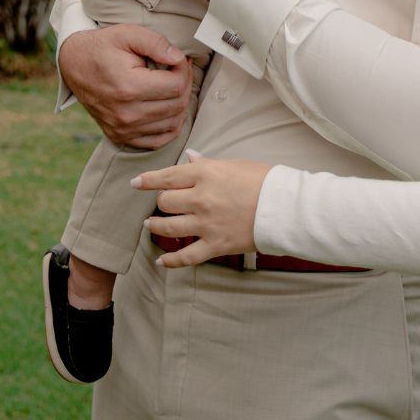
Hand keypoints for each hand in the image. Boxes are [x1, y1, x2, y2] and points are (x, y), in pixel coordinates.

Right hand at [58, 24, 192, 149]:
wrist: (74, 65)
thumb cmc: (103, 47)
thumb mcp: (127, 34)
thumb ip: (155, 43)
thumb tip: (178, 58)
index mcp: (128, 87)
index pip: (176, 86)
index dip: (184, 71)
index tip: (179, 59)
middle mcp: (126, 113)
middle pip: (177, 105)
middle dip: (185, 85)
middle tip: (178, 70)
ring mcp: (122, 128)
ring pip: (172, 123)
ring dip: (179, 104)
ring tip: (172, 85)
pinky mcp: (120, 136)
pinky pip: (157, 141)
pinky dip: (169, 126)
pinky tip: (167, 108)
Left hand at [133, 157, 272, 267]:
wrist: (284, 207)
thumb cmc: (263, 180)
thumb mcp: (233, 164)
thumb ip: (207, 163)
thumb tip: (189, 157)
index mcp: (205, 173)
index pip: (167, 176)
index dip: (148, 180)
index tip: (135, 183)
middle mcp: (201, 198)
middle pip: (165, 202)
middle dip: (161, 202)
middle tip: (162, 203)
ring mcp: (206, 224)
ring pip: (169, 228)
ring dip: (157, 227)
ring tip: (151, 226)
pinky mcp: (215, 245)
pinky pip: (186, 257)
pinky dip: (171, 261)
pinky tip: (161, 262)